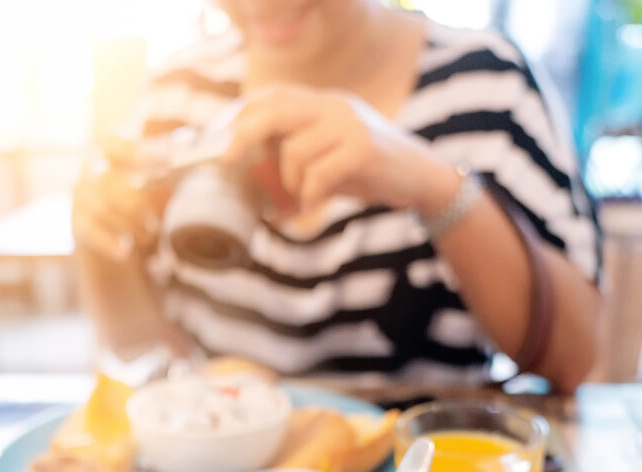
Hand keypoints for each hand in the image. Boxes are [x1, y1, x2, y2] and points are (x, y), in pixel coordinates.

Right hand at [72, 136, 161, 261]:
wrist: (110, 228)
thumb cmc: (137, 196)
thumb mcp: (154, 181)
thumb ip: (171, 172)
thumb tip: (207, 162)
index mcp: (108, 152)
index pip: (111, 142)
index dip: (131, 150)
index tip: (162, 160)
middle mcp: (89, 171)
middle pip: (107, 180)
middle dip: (134, 203)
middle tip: (155, 223)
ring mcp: (80, 196)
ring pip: (100, 206)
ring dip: (127, 224)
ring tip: (147, 238)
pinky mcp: (76, 221)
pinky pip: (88, 230)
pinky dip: (108, 242)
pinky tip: (124, 252)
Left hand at [222, 85, 455, 214]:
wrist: (422, 179)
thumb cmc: (369, 171)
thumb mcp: (330, 154)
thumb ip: (297, 153)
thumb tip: (253, 179)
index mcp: (324, 103)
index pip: (273, 96)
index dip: (242, 114)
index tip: (219, 139)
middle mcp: (334, 106)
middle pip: (275, 111)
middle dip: (244, 135)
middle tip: (227, 160)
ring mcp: (350, 125)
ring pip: (295, 151)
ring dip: (288, 183)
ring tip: (299, 201)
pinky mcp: (363, 150)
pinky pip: (318, 174)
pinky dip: (310, 196)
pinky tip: (315, 205)